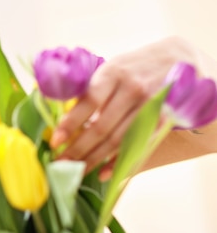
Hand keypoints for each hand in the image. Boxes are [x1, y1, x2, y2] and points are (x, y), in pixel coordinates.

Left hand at [50, 36, 205, 178]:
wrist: (177, 60)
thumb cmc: (132, 67)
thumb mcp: (110, 69)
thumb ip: (88, 90)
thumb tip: (55, 109)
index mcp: (114, 73)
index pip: (89, 101)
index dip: (71, 123)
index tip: (56, 141)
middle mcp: (133, 89)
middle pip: (102, 127)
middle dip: (79, 149)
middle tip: (60, 163)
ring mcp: (150, 106)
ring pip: (118, 140)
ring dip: (94, 159)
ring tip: (75, 171)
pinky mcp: (162, 121)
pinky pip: (136, 146)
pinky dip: (118, 162)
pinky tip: (102, 173)